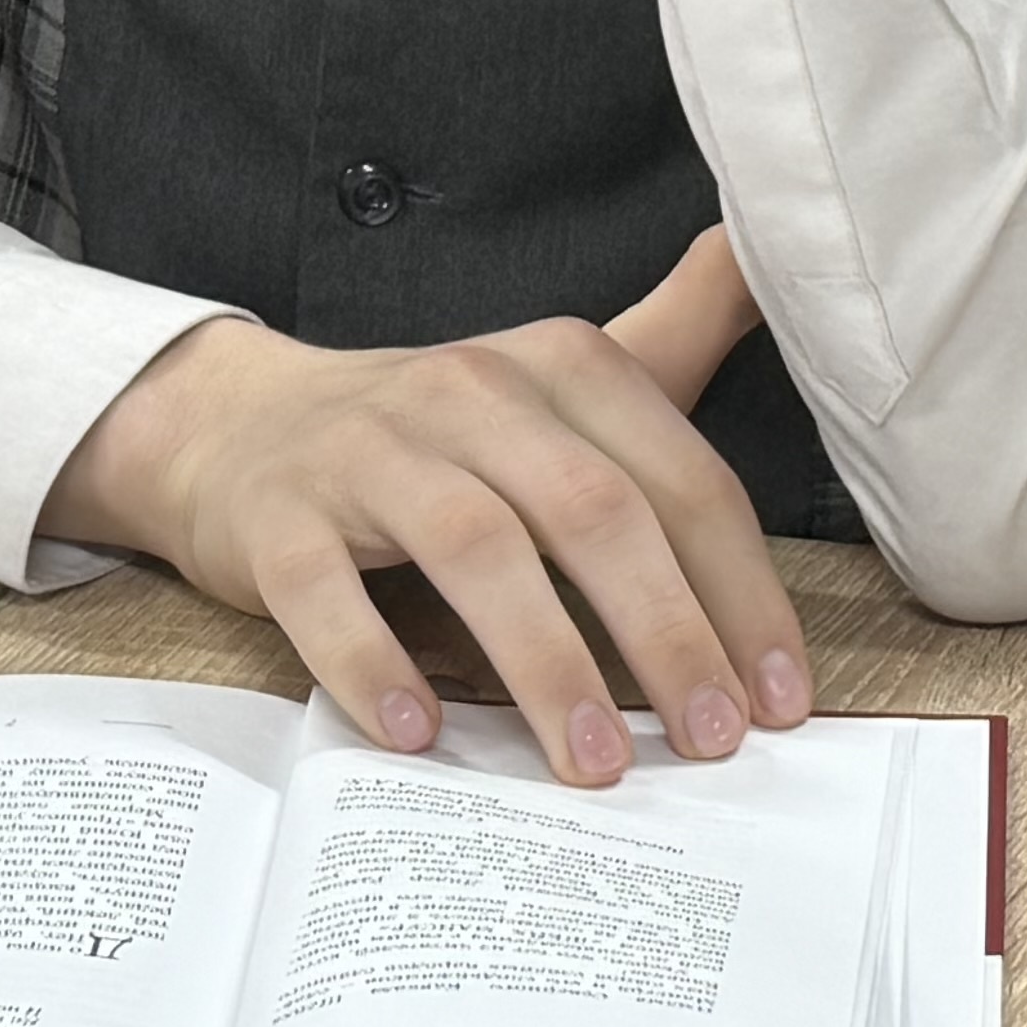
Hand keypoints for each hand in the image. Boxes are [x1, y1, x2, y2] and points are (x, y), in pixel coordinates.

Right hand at [40, 228, 809, 786]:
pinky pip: (326, 592)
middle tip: (711, 741)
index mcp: (563, 365)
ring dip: (547, 664)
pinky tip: (420, 735)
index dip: (742, 595)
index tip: (782, 701)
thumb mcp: (566, 378)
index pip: (681, 483)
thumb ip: (684, 330)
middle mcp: (473, 392)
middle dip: (667, 633)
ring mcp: (368, 450)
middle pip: (592, 510)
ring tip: (594, 762)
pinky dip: (374, 664)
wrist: (239, 425)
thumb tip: (787, 265)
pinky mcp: (277, 515)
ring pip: (476, 549)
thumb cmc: (441, 433)